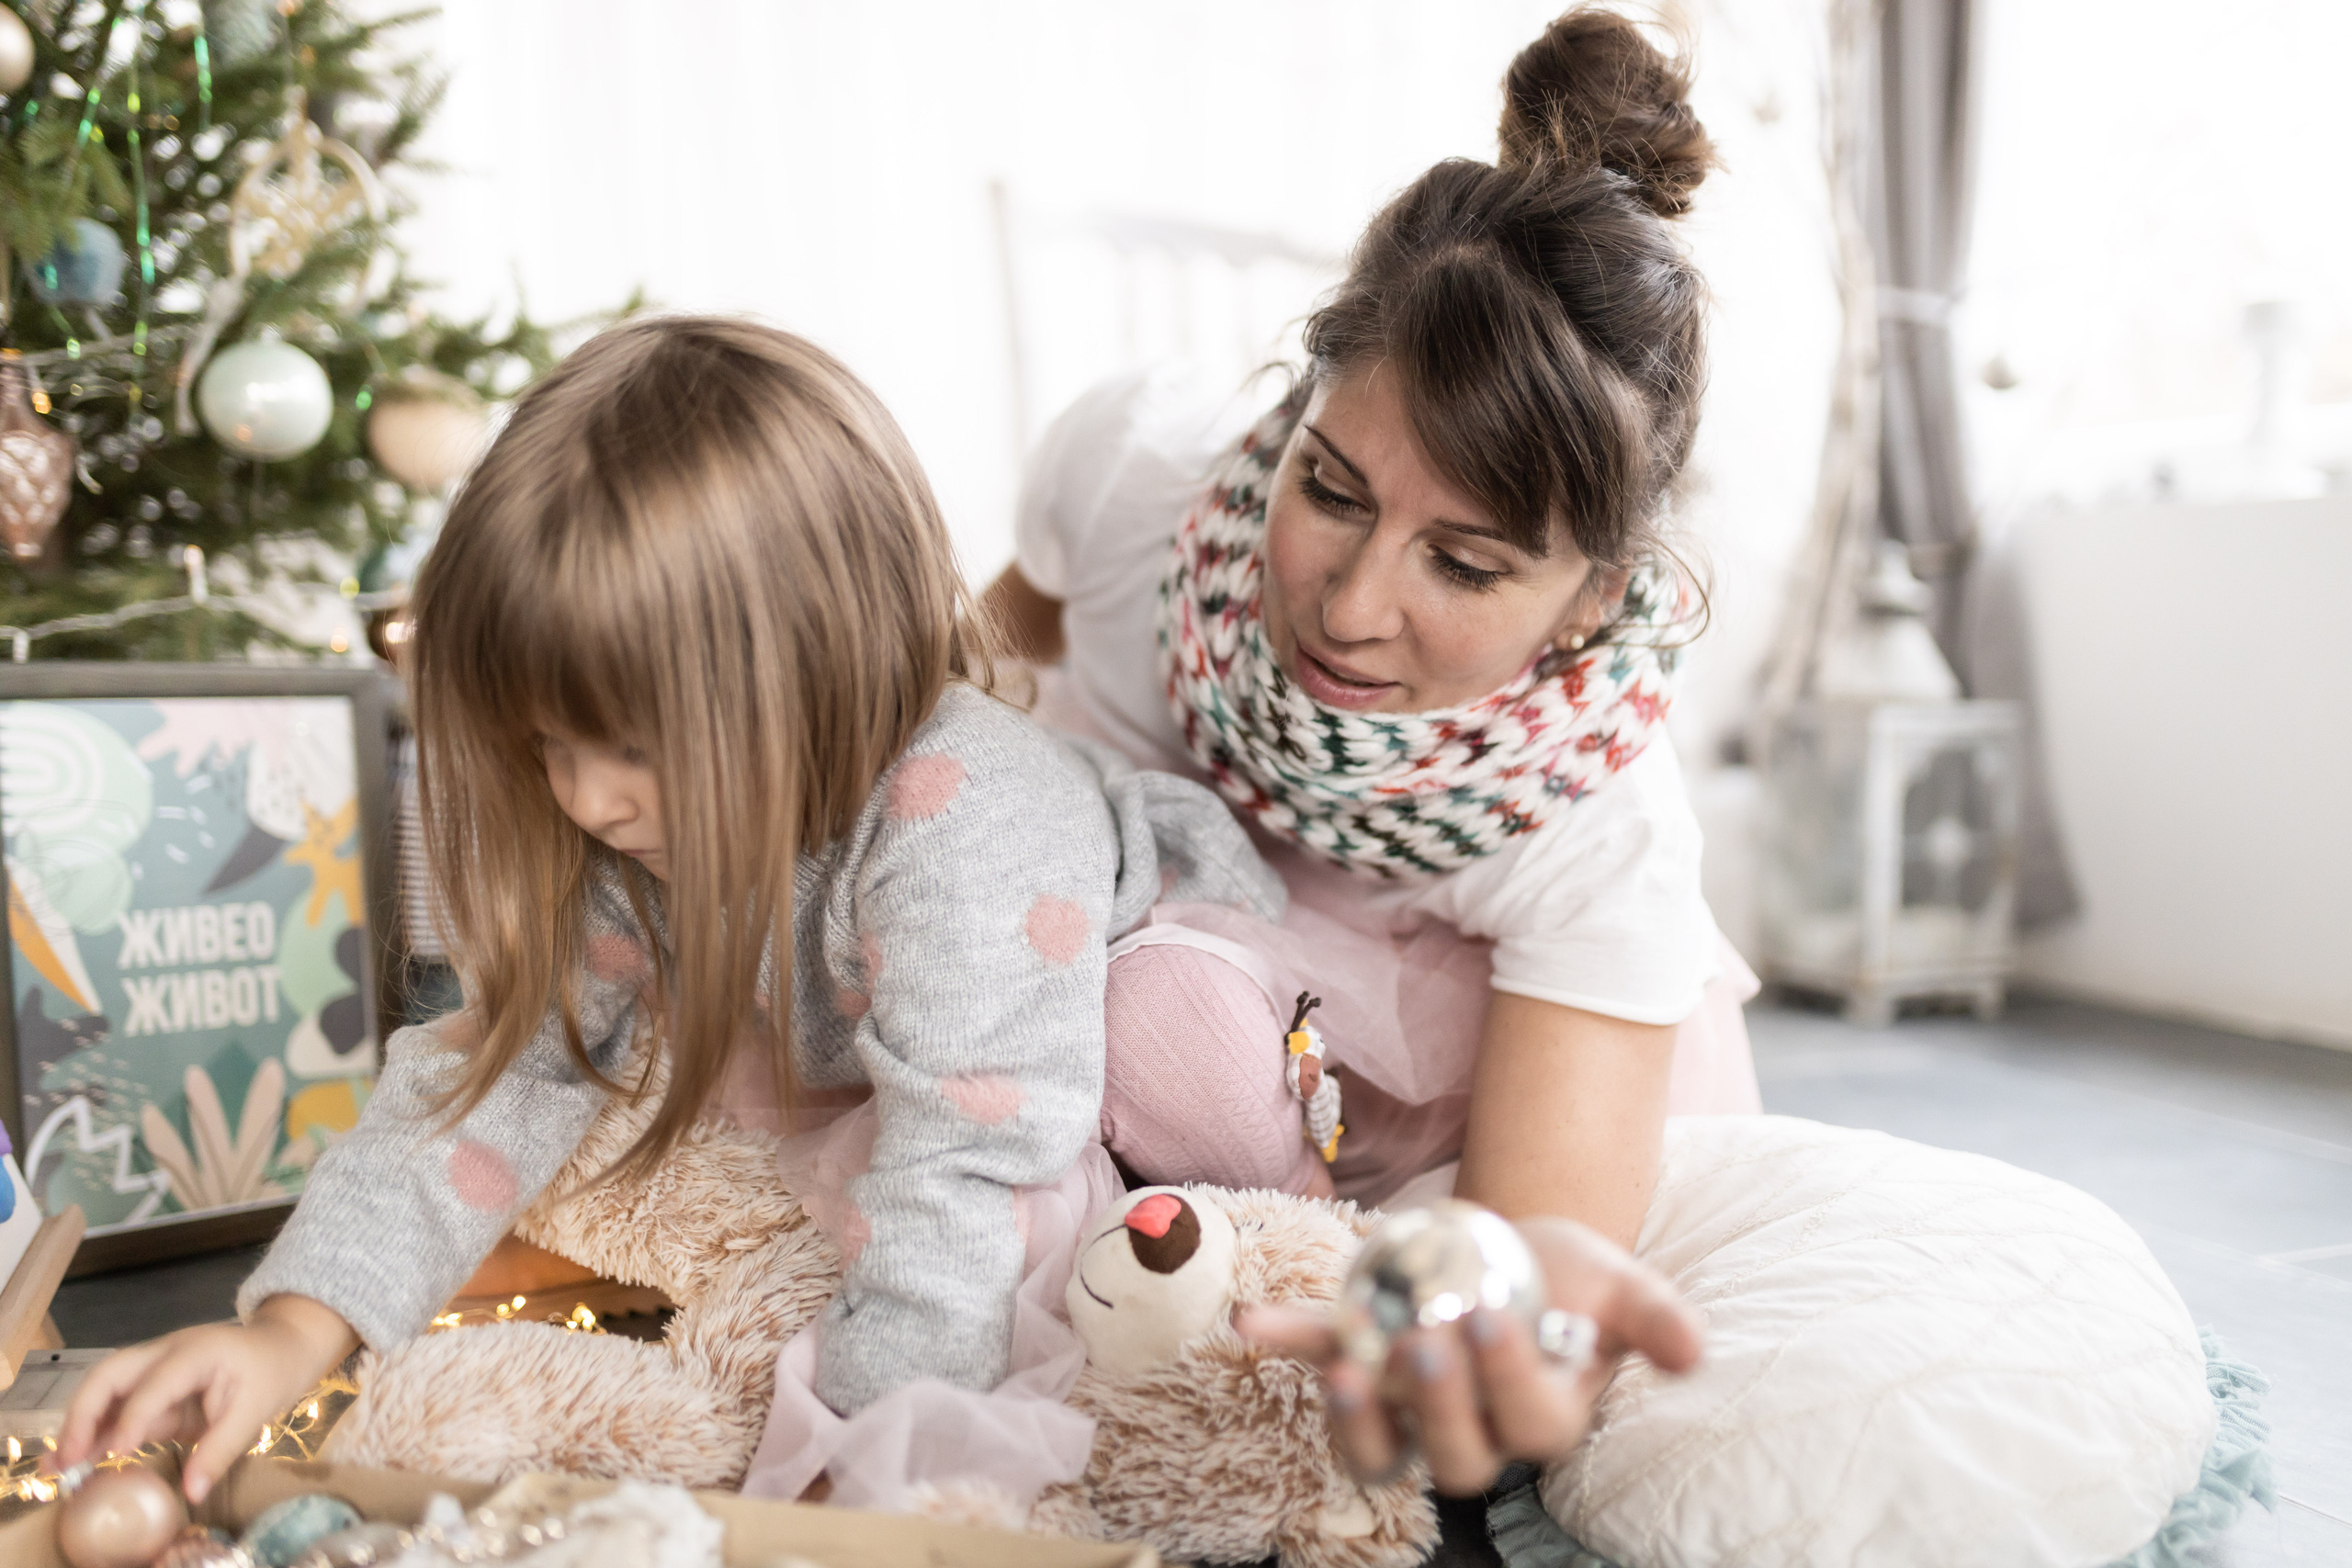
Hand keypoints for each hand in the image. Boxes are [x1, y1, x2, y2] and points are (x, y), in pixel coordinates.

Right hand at [56, 1294, 358, 1502]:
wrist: (283, 1345)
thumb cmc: (273, 1370)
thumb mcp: (256, 1409)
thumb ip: (221, 1449)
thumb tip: (192, 1493)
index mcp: (194, 1352)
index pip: (154, 1384)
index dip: (134, 1417)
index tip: (118, 1453)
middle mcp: (164, 1354)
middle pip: (110, 1374)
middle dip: (84, 1414)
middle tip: (69, 1457)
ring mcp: (153, 1369)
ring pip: (104, 1390)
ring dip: (79, 1426)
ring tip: (57, 1466)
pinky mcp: (151, 1390)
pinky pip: (117, 1408)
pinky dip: (96, 1433)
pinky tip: (77, 1461)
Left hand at [1237, 1215, 1700, 1494]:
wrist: (1518, 1249)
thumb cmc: (1574, 1280)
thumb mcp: (1618, 1284)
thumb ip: (1653, 1317)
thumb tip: (1691, 1352)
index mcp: (1542, 1417)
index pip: (1528, 1424)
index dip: (1507, 1379)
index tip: (1494, 1315)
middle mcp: (1472, 1426)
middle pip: (1452, 1458)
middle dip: (1437, 1406)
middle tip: (1426, 1341)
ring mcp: (1411, 1399)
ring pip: (1379, 1447)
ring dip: (1354, 1416)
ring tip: (1342, 1370)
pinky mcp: (1363, 1356)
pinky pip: (1319, 1357)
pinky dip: (1282, 1340)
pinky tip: (1248, 1321)